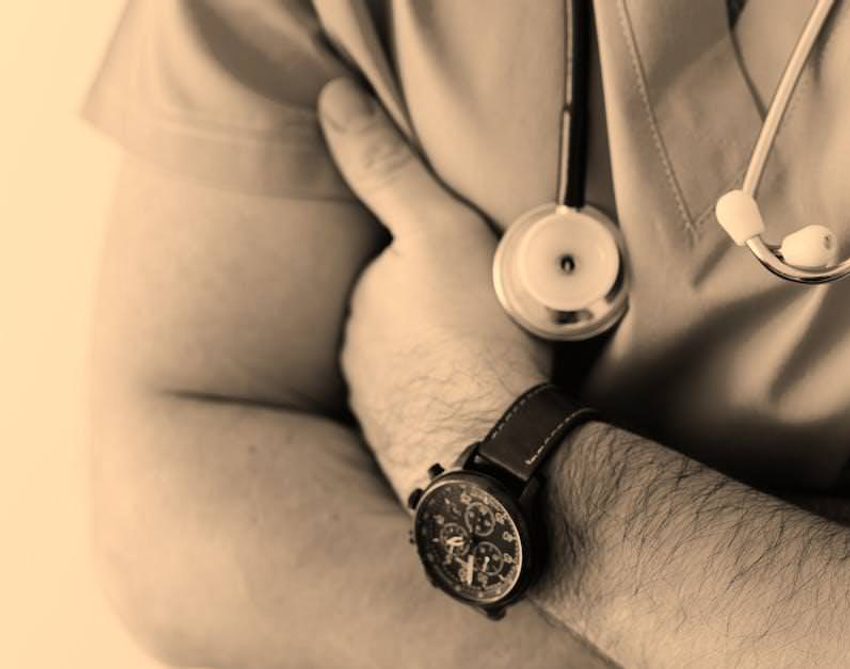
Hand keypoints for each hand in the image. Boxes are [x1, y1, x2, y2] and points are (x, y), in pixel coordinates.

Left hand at [318, 79, 549, 495]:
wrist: (493, 444)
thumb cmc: (475, 333)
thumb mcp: (438, 229)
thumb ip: (386, 167)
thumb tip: (332, 99)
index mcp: (363, 303)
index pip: (392, 272)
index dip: (438, 266)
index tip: (476, 273)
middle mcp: (358, 359)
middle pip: (402, 323)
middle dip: (437, 318)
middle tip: (494, 318)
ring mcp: (381, 412)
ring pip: (415, 372)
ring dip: (445, 366)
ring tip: (495, 366)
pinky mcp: (409, 456)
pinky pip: (432, 418)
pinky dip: (453, 410)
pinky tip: (484, 411)